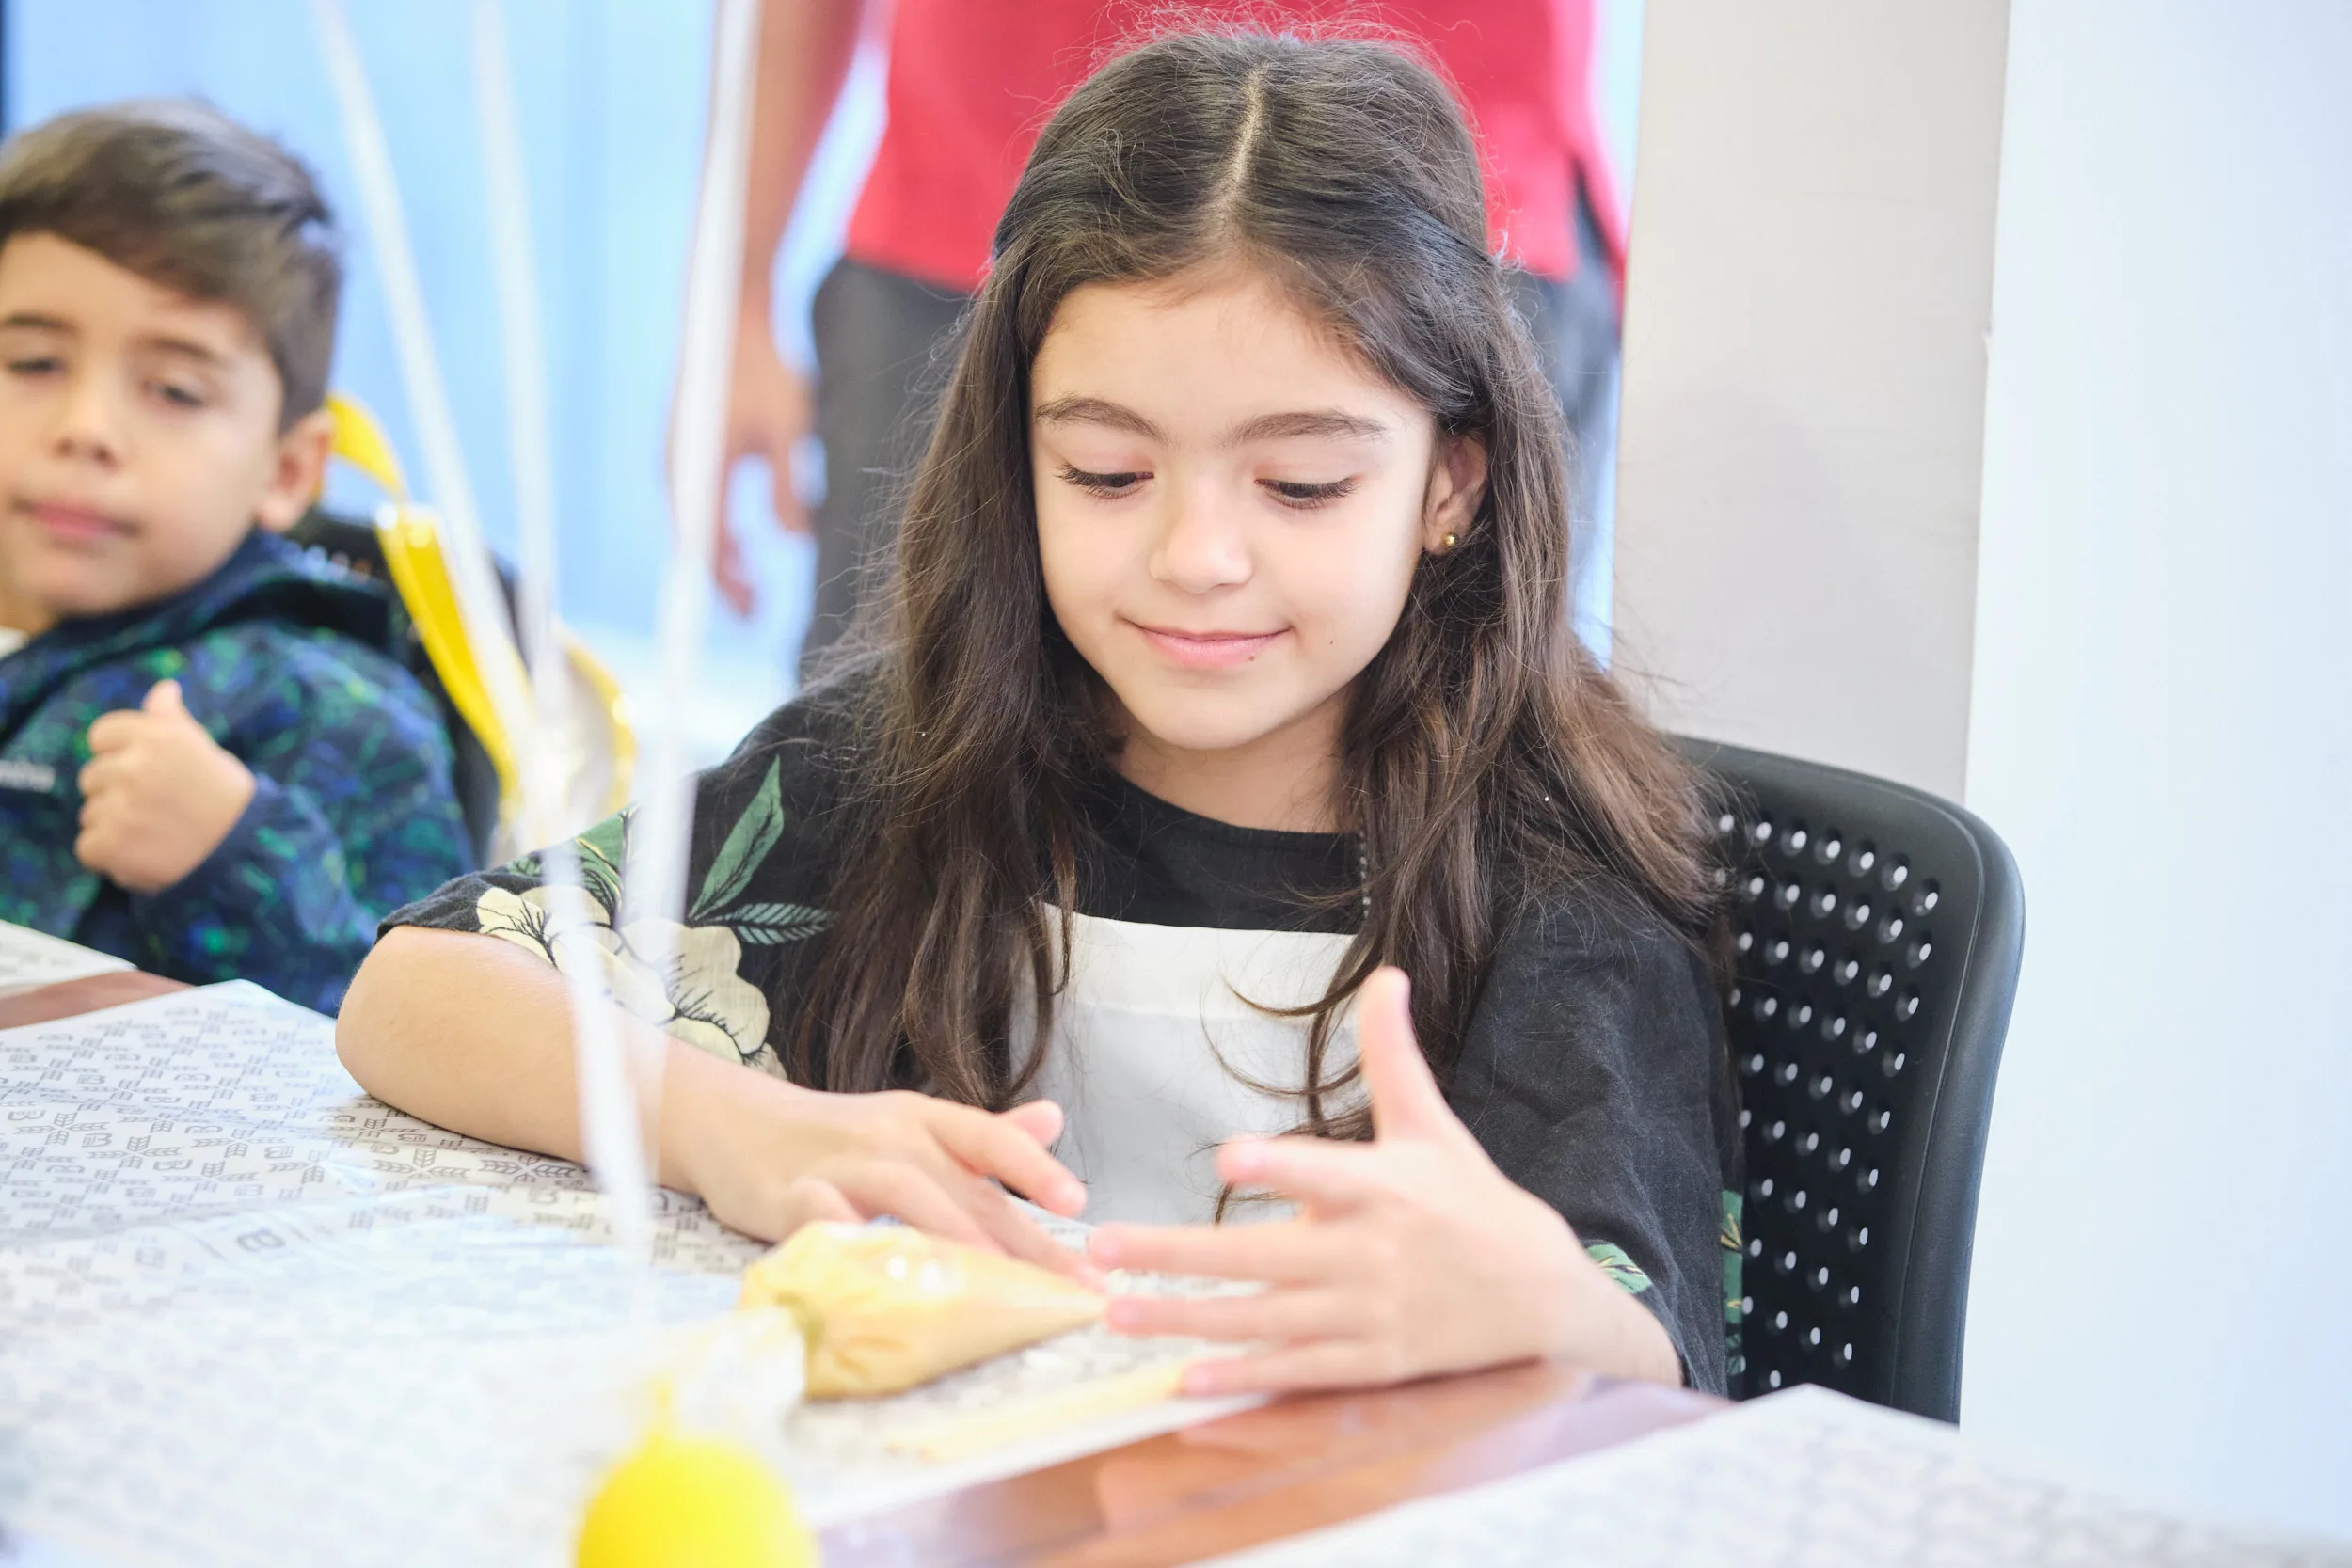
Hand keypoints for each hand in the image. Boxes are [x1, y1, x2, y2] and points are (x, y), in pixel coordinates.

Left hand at [75, 680, 255, 893]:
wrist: (244, 849)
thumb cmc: (224, 795)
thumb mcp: (203, 748)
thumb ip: (172, 719)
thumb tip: (163, 687)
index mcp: (156, 738)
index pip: (101, 735)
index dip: (119, 754)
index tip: (144, 772)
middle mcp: (134, 768)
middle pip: (91, 775)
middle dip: (115, 791)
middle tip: (154, 806)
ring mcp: (120, 808)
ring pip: (90, 812)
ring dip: (112, 824)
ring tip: (152, 832)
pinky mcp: (110, 845)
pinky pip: (87, 846)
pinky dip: (108, 854)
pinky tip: (140, 852)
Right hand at [664, 1046, 1094, 1279]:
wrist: (737, 1123)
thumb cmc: (837, 1136)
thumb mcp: (912, 1123)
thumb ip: (983, 1135)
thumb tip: (1055, 1120)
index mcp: (924, 1119)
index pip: (989, 1137)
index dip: (1034, 1167)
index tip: (1079, 1201)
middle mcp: (890, 1136)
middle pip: (963, 1187)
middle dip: (1021, 1240)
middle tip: (1068, 1286)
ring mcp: (841, 1164)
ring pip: (907, 1197)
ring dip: (953, 1240)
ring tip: (994, 1282)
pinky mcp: (791, 1195)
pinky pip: (828, 1221)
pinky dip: (857, 1245)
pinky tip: (885, 1280)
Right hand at [669, 309, 815, 616]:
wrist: (729, 314)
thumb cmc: (763, 367)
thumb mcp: (790, 427)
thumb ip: (790, 485)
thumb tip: (792, 540)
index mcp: (698, 469)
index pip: (706, 547)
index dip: (728, 586)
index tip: (754, 614)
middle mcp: (680, 469)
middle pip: (697, 542)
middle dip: (725, 581)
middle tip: (758, 611)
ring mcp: (681, 458)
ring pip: (697, 525)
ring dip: (722, 557)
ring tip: (754, 585)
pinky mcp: (690, 449)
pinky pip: (700, 503)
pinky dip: (719, 530)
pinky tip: (746, 544)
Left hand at [1088, 968, 1680, 1394]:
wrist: (1543, 1294)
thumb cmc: (1472, 1199)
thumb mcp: (1433, 1123)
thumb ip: (1392, 1055)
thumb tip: (1388, 974)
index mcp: (1383, 1186)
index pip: (1323, 1173)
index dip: (1279, 1166)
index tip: (1228, 1156)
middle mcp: (1370, 1254)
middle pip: (1262, 1257)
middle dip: (1178, 1254)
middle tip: (1102, 1245)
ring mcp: (1368, 1316)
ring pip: (1263, 1321)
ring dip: (1185, 1319)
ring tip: (1115, 1311)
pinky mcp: (1371, 1365)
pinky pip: (1296, 1373)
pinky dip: (1243, 1379)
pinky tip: (1185, 1380)